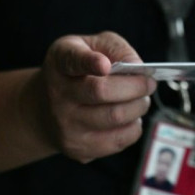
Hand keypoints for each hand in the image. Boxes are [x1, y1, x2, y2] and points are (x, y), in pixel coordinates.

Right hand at [31, 31, 155, 162]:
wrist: (46, 108)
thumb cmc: (79, 71)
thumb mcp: (91, 46)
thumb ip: (116, 49)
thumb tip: (137, 67)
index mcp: (60, 62)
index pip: (73, 60)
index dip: (90, 62)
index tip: (105, 65)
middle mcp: (57, 94)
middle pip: (102, 92)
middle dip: (136, 86)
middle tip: (149, 83)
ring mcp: (65, 125)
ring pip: (115, 117)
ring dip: (139, 107)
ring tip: (140, 100)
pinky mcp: (77, 148)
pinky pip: (118, 140)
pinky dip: (134, 127)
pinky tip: (129, 117)